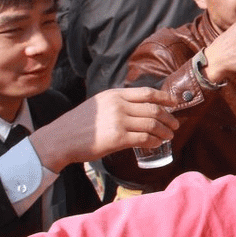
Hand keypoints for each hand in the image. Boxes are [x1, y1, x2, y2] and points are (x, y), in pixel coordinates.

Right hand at [30, 88, 179, 172]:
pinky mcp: (117, 138)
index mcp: (114, 94)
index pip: (147, 93)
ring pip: (152, 124)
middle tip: (175, 125)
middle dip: (169, 117)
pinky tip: (157, 144)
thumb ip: (119, 103)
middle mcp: (118, 105)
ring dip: (165, 131)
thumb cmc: (79, 125)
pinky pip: (144, 138)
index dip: (164, 98)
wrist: (60, 139)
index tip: (174, 103)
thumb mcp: (99, 105)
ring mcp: (118, 121)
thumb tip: (142, 108)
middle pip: (153, 109)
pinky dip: (154, 141)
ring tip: (169, 136)